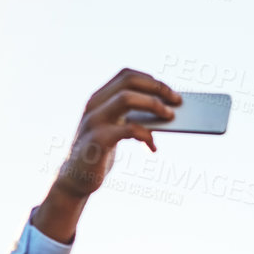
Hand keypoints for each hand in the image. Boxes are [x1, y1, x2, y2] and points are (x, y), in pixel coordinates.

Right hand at [34, 69, 180, 240]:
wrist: (75, 178)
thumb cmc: (100, 152)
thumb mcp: (114, 129)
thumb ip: (129, 118)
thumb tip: (164, 113)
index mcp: (99, 98)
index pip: (126, 75)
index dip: (150, 80)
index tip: (169, 91)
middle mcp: (94, 104)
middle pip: (129, 82)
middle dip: (157, 88)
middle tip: (177, 101)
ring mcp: (94, 120)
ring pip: (126, 98)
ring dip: (153, 104)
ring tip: (170, 117)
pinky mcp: (98, 140)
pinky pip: (128, 129)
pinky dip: (146, 135)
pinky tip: (153, 147)